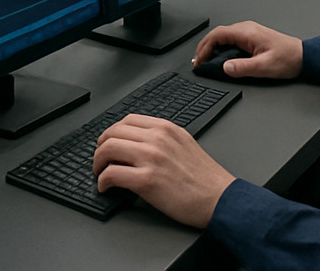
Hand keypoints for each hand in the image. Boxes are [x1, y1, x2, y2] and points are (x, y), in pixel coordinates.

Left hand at [93, 114, 234, 226]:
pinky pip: (112, 174)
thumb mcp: (185, 144)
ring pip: (108, 149)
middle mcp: (157, 139)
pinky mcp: (147, 180)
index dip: (112, 132)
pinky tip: (106, 187)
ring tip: (100, 173)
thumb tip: (139, 143)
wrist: (221, 200)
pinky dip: (103, 181)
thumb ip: (163, 139)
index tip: (109, 143)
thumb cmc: (206, 178)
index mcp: (166, 129)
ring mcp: (151, 158)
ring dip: (98, 163)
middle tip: (100, 159)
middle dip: (101, 146)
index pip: (128, 120)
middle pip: (113, 132)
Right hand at [193, 21, 301, 79]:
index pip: (217, 35)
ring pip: (224, 37)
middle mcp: (246, 29)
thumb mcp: (264, 67)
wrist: (304, 56)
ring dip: (213, 48)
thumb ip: (243, 68)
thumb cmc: (288, 59)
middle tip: (199, 62)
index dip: (205, 47)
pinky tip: (221, 57)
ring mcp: (249, 32)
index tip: (200, 60)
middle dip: (205, 48)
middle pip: (218, 34)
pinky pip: (231, 40)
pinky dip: (221, 48)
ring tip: (206, 60)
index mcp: (247, 32)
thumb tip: (225, 68)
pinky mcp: (252, 38)